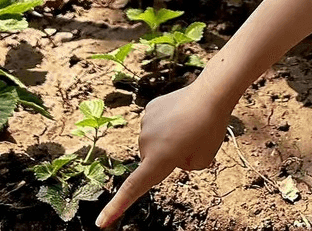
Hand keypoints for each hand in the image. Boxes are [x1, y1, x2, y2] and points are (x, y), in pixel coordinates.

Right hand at [95, 82, 230, 226]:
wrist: (211, 93)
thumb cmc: (210, 128)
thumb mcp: (202, 159)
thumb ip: (182, 165)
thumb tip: (171, 154)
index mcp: (158, 160)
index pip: (133, 189)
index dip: (116, 207)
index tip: (100, 223)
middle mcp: (146, 143)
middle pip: (153, 160)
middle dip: (168, 155)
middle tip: (191, 139)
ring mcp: (145, 123)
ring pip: (154, 140)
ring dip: (167, 137)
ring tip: (188, 123)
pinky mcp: (150, 108)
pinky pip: (155, 123)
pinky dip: (165, 121)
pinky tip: (180, 112)